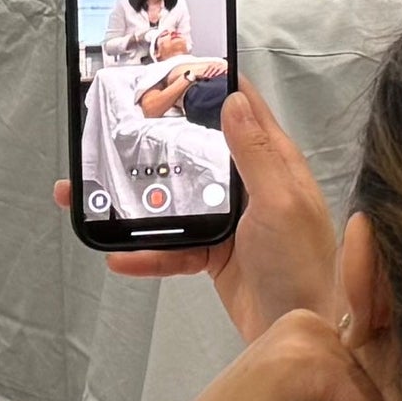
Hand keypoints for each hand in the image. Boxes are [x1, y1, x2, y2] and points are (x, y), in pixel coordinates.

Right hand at [56, 86, 341, 339]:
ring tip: (95, 197)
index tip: (171, 68)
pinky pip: (172, 248)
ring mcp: (230, 222)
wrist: (303, 332)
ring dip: (136, 202)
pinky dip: (146, 252)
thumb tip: (233, 99)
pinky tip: (121, 255)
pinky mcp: (214, 255)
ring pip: (174, 201)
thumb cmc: (306, 267)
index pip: (241, 109)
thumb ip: (255, 152)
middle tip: (112, 134)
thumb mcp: (280, 202)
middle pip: (194, 153)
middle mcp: (250, 187)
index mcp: (273, 163)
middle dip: (153, 144)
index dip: (210, 85)